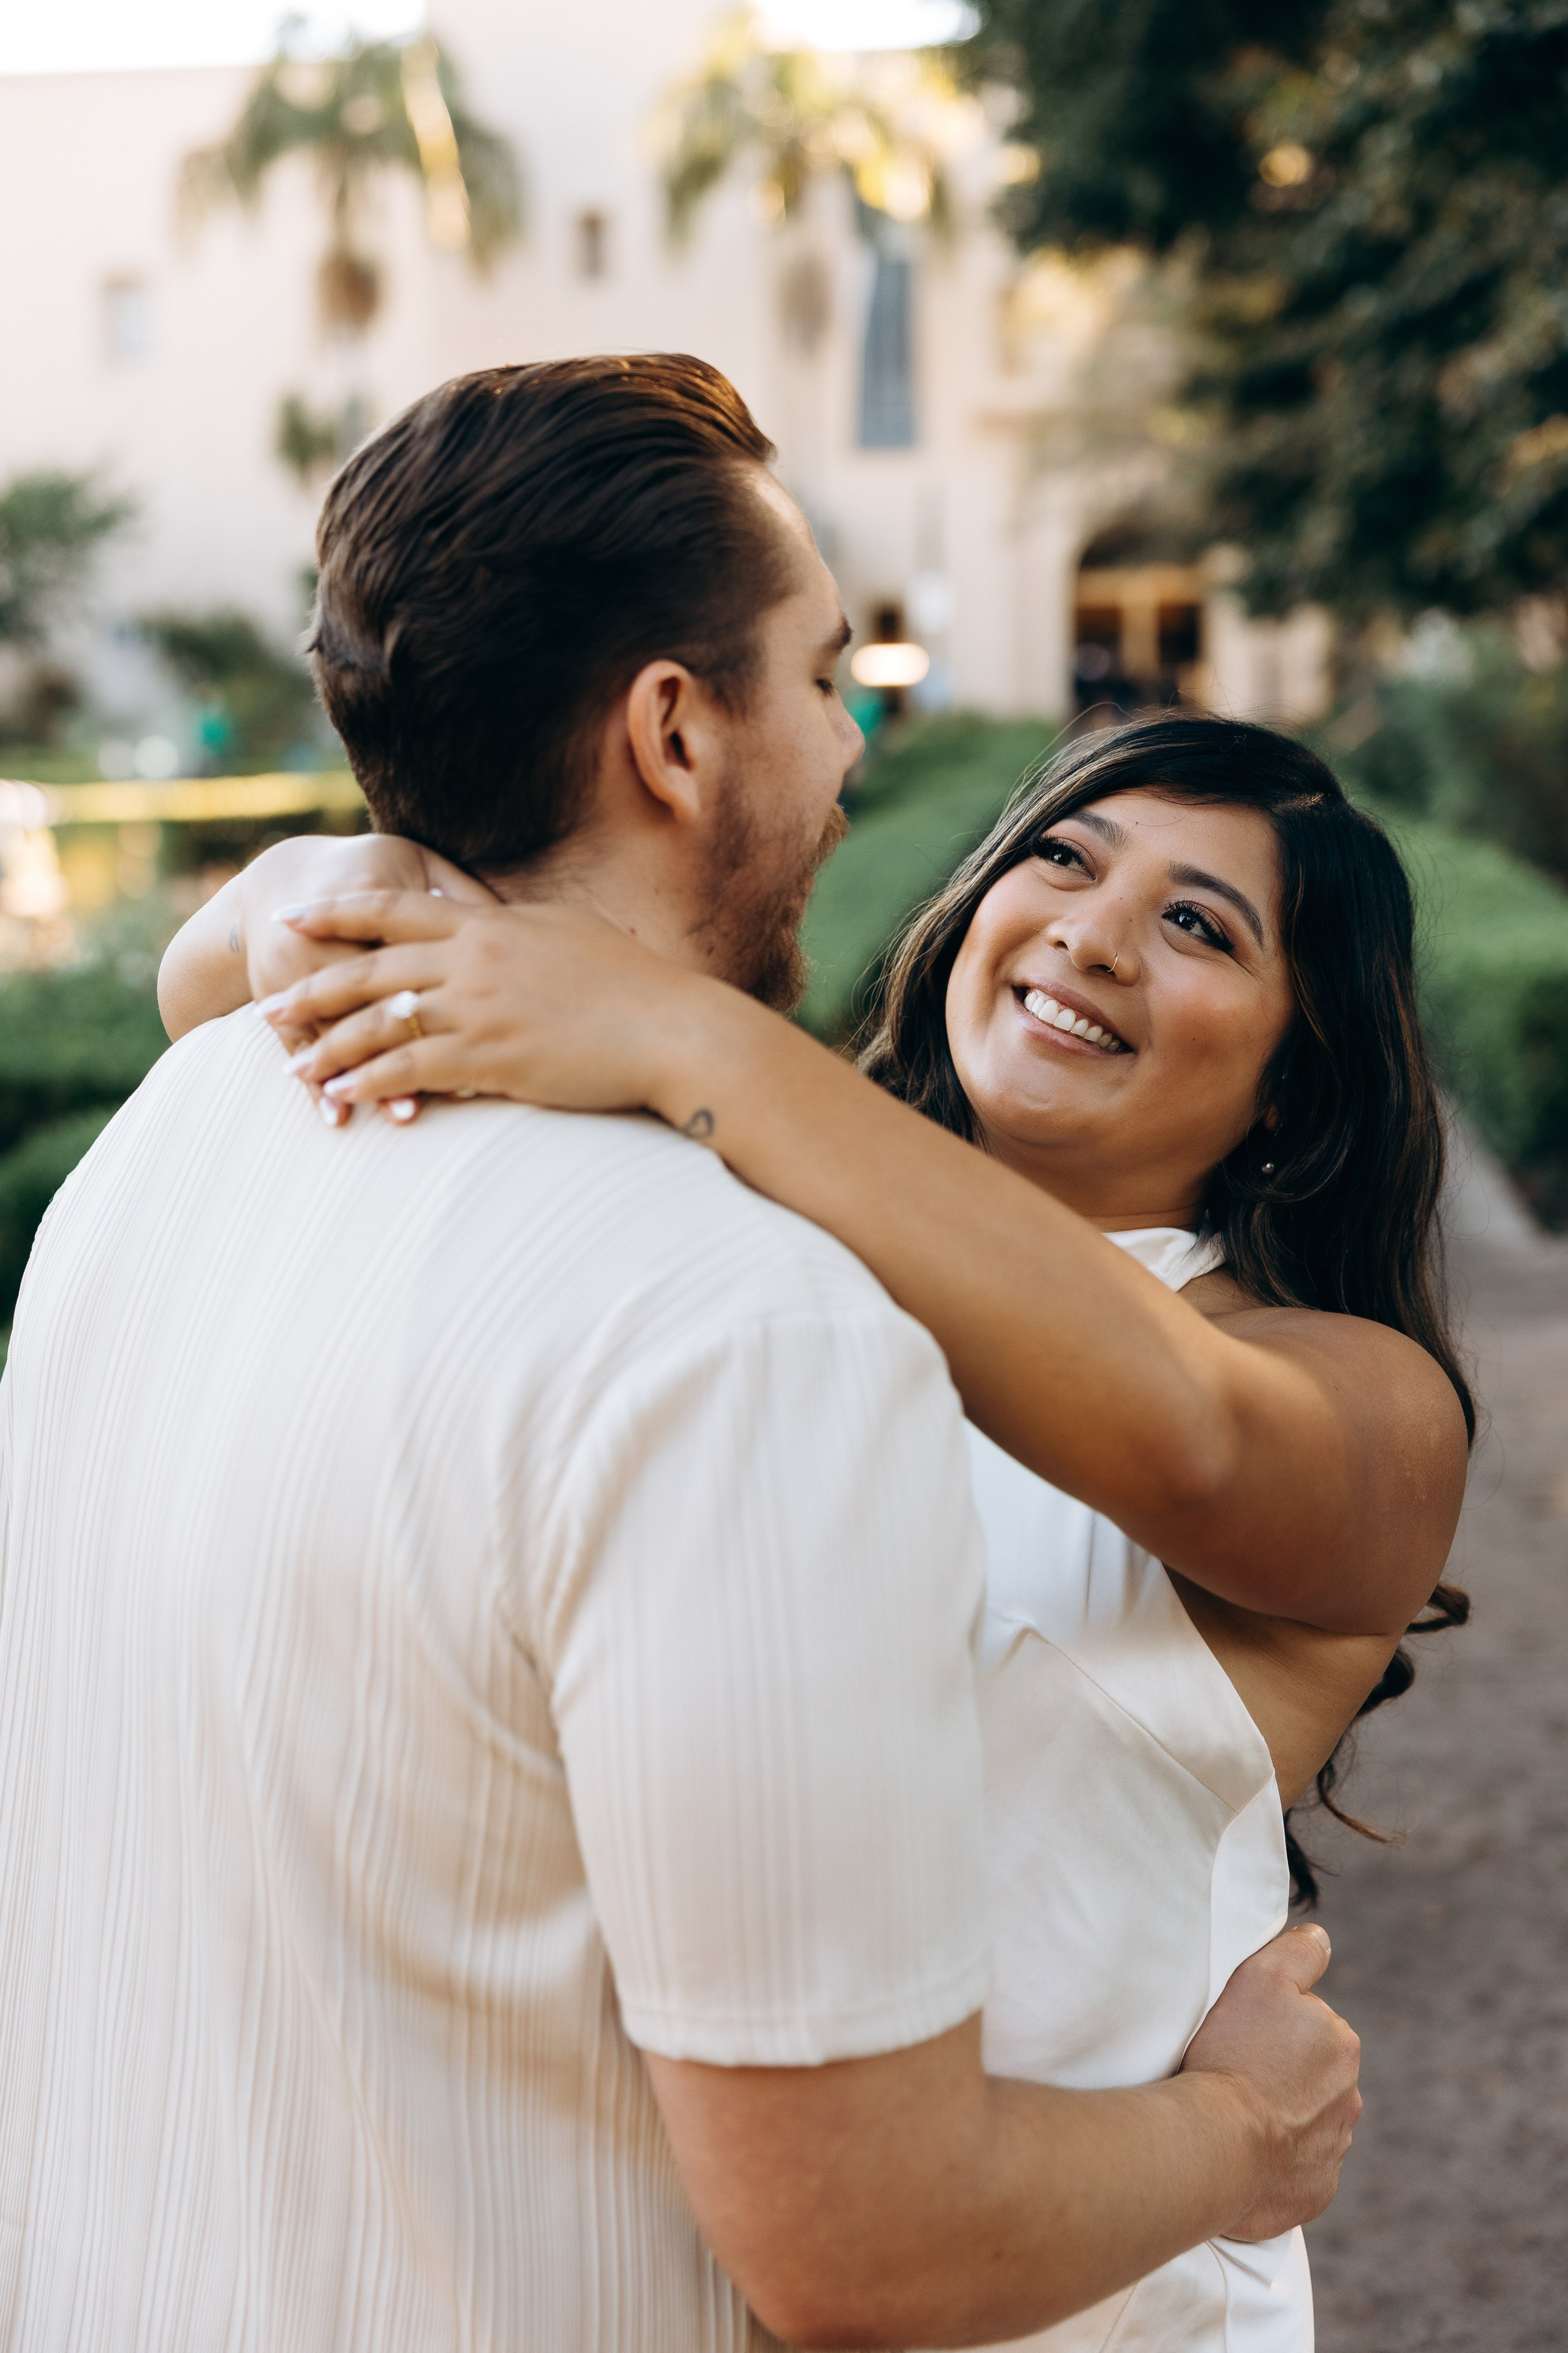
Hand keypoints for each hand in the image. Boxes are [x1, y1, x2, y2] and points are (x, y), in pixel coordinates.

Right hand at [221, 842, 490, 1119]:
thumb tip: (525, 923)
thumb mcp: (418, 868)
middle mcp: (324, 932)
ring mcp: (293, 968)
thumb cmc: (373, 871)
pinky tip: (338, 1119)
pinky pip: (297, 1046)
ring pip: (334, 1030)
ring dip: (368, 1076)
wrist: (284, 875)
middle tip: (462, 1086)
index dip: (452, 987)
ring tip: (405, 1116)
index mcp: (369, 891)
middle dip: (411, 1044)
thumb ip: (467, 895)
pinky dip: (316, 1087)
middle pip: (372, 996)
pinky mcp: (275, 994)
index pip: (414, 947)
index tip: (494, 1028)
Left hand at [258, 892, 715, 1122]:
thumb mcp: (568, 933)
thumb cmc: (633, 985)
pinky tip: (343, 1099)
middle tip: (267, 1007)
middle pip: (368, 968)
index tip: (294, 918)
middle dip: (310, 988)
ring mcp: (477, 1008)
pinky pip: (409, 1070)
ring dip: (328, 1046)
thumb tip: (497, 922)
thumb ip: (517, 929)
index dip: (336, 914)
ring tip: (293, 1067)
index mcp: (487, 923)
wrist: (672, 1028)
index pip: (392, 907)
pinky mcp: (489, 1057)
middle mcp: (471, 958)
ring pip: (378, 1023)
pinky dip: (369, 1085)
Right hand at [1180, 1924, 1360, 2239]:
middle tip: (1235, 2073)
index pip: (1309, 2026)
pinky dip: (1274, 2161)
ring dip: (1277, 2117)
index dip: (1272, 2027)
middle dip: (1280, 2074)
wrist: (1219, 2146)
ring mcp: (1334, 2152)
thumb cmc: (1235, 2056)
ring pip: (1304, 2123)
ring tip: (1234, 2114)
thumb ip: (1299, 1952)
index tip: (1243, 2036)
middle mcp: (1349, 2100)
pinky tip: (1242, 2151)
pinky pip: (1295, 2170)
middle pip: (1309, 2076)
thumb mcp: (1262, 1978)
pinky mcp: (1315, 2194)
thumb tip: (1321, 1938)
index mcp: (1341, 2046)